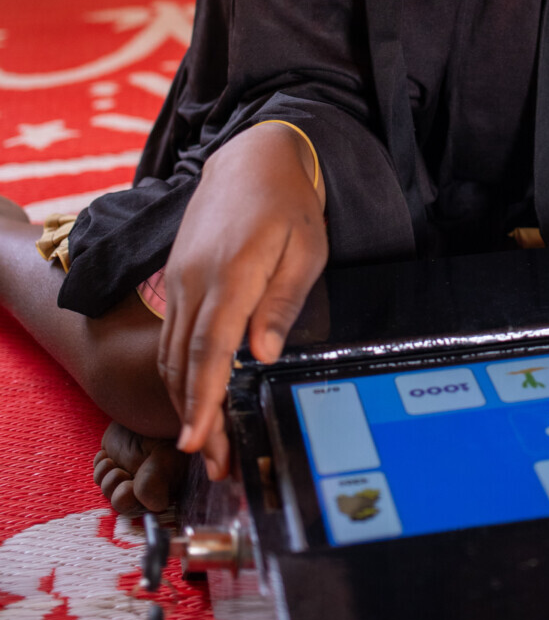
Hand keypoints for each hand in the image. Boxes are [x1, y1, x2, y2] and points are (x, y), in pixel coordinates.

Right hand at [158, 122, 326, 479]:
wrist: (251, 158)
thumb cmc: (288, 205)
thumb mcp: (305, 250)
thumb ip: (283, 302)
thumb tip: (264, 355)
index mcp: (232, 274)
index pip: (210, 349)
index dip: (203, 399)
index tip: (198, 440)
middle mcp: (196, 280)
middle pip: (184, 362)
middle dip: (194, 416)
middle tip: (211, 461)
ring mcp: (180, 279)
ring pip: (171, 353)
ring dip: (183, 399)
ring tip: (204, 440)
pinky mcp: (177, 278)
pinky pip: (172, 335)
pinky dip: (179, 372)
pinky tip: (194, 396)